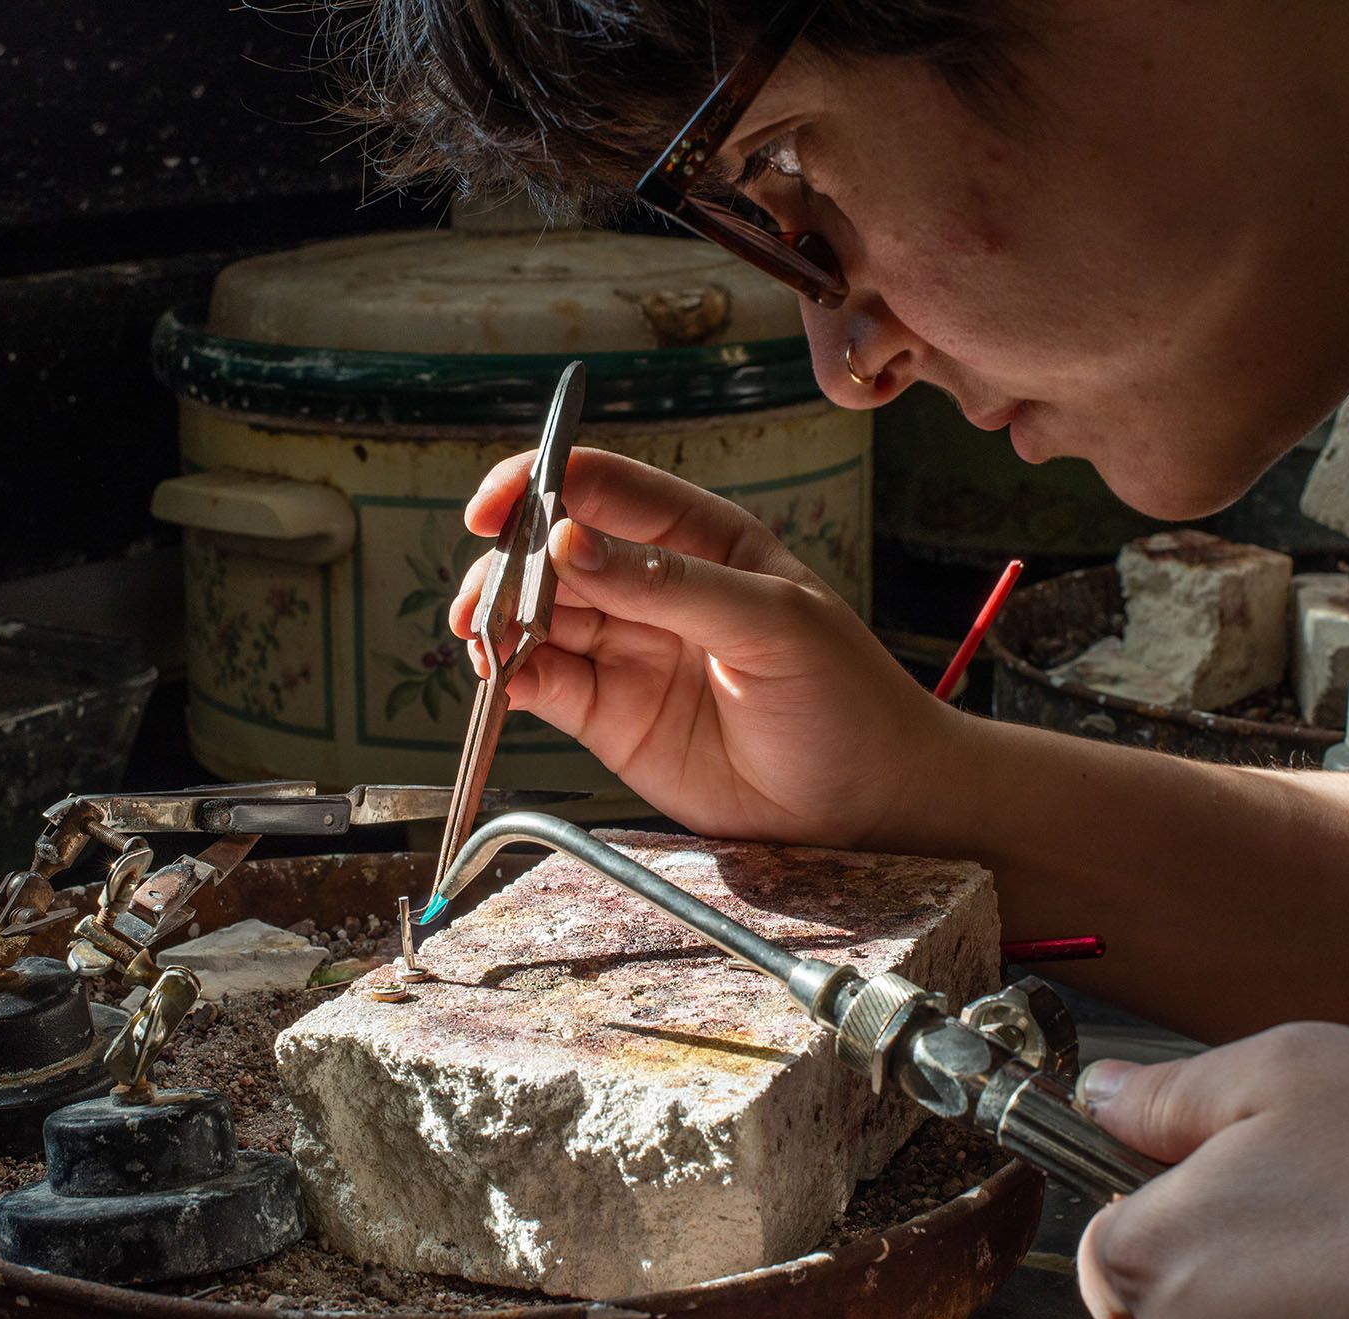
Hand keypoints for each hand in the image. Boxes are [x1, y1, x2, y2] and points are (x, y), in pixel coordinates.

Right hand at [451, 448, 955, 849]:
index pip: (603, 488)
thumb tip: (568, 542)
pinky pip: (543, 684)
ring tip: (485, 643)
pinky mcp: (608, 715)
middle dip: (508, 566)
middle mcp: (651, 585)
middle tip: (487, 601)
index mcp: (698, 537)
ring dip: (500, 624)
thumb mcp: (769, 623)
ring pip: (536, 618)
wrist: (863, 803)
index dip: (539, 485)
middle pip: (552, 553)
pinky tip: (501, 682)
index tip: (493, 510)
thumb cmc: (842, 696)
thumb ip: (668, 583)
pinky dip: (511, 680)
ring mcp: (626, 649)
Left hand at [1075, 1021, 1348, 1318]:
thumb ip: (1166, 1091)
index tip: (1216, 1173)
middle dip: (1221, 1242)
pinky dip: (1327, 1310)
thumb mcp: (1282, 1071)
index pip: (1101, 1243)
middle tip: (1311, 1195)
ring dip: (1279, 1280)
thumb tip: (1103, 1097)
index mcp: (1152, 1256)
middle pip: (1163, 1294)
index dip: (1155, 1201)